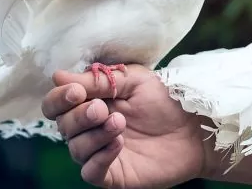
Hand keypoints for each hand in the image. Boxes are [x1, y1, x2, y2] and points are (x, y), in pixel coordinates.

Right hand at [42, 65, 212, 188]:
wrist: (194, 128)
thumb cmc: (165, 100)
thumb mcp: (134, 80)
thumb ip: (99, 80)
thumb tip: (58, 77)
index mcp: (91, 101)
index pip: (56, 104)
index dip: (59, 98)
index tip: (77, 92)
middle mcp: (90, 128)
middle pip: (63, 126)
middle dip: (79, 116)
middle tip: (103, 109)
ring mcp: (100, 152)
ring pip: (76, 148)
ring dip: (94, 134)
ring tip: (120, 124)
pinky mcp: (113, 174)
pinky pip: (90, 172)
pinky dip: (99, 157)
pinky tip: (118, 144)